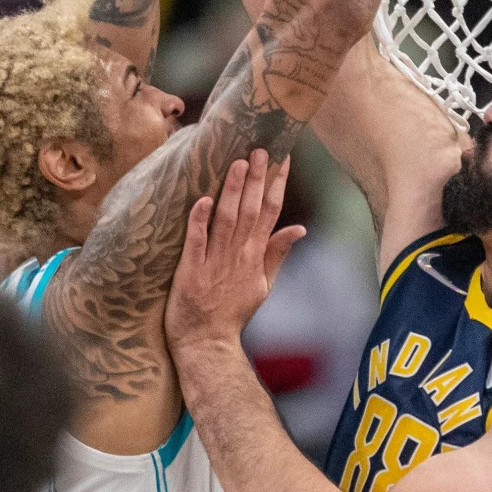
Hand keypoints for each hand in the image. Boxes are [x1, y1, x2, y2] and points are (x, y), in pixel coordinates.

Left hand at [165, 151, 304, 351]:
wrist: (207, 342)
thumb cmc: (232, 312)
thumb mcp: (263, 285)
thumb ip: (278, 254)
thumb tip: (300, 229)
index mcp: (255, 256)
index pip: (271, 213)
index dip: (277, 184)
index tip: (283, 158)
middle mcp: (238, 255)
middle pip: (251, 210)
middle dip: (258, 179)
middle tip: (261, 149)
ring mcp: (214, 262)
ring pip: (226, 220)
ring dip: (233, 191)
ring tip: (239, 163)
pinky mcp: (190, 270)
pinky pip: (196, 241)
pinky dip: (200, 220)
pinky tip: (204, 199)